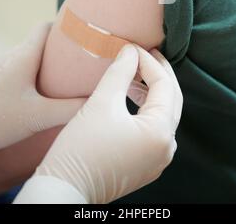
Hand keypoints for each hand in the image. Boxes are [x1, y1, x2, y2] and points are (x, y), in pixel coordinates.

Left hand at [0, 24, 86, 153]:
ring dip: (50, 64)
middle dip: (63, 49)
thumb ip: (70, 109)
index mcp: (24, 55)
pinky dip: (38, 75)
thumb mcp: (38, 116)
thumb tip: (95, 101)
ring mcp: (4, 69)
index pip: (46, 27)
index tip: (85, 34)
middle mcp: (13, 57)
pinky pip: (23, 70)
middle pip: (42, 42)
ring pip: (32, 57)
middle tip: (84, 60)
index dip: (66, 27)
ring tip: (69, 77)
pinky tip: (46, 93)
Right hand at [35, 44, 182, 203]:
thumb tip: (131, 50)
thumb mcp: (102, 102)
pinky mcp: (146, 163)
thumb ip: (121, 71)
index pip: (164, 85)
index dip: (149, 61)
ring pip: (163, 113)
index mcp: (160, 132)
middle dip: (158, 72)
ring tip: (135, 71)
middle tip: (145, 52)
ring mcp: (158, 158)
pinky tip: (131, 95)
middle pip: (171, 99)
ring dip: (151, 90)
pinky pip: (154, 128)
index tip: (133, 46)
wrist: (65, 189)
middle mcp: (166, 147)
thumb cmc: (82, 147)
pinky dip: (146, 108)